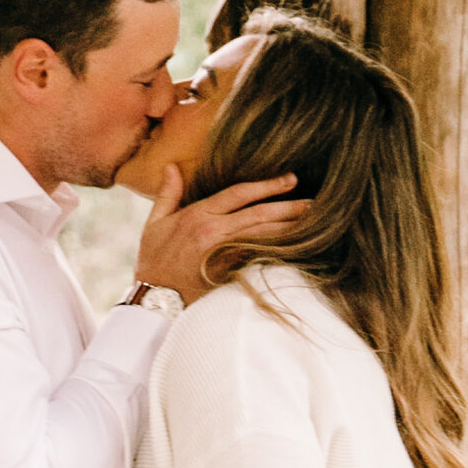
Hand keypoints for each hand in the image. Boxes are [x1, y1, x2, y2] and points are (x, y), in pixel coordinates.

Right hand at [134, 163, 300, 304]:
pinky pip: (259, 259)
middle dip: (288, 206)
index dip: (267, 185)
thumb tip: (171, 166)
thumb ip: (167, 194)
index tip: (290, 179)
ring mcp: (222, 254)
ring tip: (313, 222)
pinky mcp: (228, 274)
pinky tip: (297, 249)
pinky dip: (278, 253)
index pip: (239, 193)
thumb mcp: (154, 224)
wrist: (153, 300)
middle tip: (314, 201)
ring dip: (289, 228)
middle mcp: (213, 231)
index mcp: (197, 215)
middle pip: (258, 213)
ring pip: (262, 236)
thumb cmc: (153, 262)